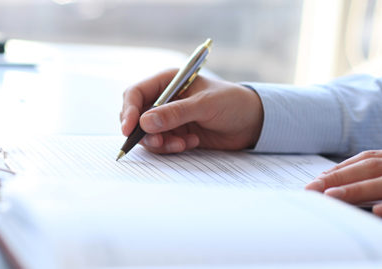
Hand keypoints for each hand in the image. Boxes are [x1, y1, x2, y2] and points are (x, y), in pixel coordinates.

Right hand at [120, 69, 263, 153]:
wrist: (253, 122)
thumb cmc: (232, 103)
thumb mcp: (205, 105)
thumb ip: (175, 114)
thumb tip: (145, 122)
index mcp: (168, 81)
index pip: (136, 93)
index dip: (129, 111)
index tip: (129, 129)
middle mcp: (164, 99)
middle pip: (137, 116)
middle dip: (145, 132)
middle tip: (160, 143)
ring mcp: (169, 118)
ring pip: (148, 134)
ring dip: (161, 142)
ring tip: (182, 143)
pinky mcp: (176, 133)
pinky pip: (162, 144)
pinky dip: (172, 147)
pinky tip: (191, 143)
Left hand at [306, 150, 381, 217]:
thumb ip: (380, 179)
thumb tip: (339, 189)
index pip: (367, 160)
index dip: (340, 170)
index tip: (316, 182)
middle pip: (372, 168)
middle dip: (340, 178)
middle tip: (314, 189)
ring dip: (359, 188)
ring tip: (332, 196)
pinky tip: (377, 211)